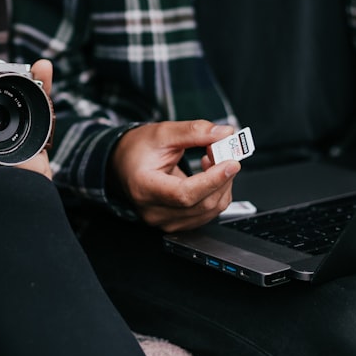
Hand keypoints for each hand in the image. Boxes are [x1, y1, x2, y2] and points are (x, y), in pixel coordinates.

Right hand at [109, 121, 239, 232]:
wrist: (124, 164)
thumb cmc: (138, 149)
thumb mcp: (162, 132)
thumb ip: (193, 132)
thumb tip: (224, 133)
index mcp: (145, 188)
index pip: (184, 194)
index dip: (212, 180)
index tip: (231, 163)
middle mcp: (154, 211)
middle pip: (202, 203)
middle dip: (222, 176)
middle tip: (223, 150)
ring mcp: (166, 221)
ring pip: (210, 209)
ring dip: (222, 183)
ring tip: (212, 158)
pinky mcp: (177, 223)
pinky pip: (208, 213)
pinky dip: (217, 192)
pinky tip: (209, 174)